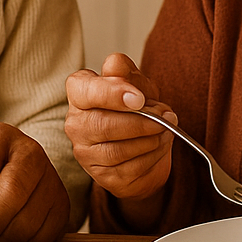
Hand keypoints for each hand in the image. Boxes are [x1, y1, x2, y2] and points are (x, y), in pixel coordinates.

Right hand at [64, 53, 174, 201]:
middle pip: (103, 124)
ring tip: (165, 129)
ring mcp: (85, 152)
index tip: (139, 98)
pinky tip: (159, 145)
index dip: (112, 94)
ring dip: (150, 139)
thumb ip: (126, 72)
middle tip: (164, 116)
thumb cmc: (136, 109)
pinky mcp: (101, 175)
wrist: (145, 146)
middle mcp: (75, 123)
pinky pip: (129, 168)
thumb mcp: (137, 83)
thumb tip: (115, 66)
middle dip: (142, 121)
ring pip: (117, 150)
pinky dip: (152, 156)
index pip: (83, 90)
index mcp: (80, 92)